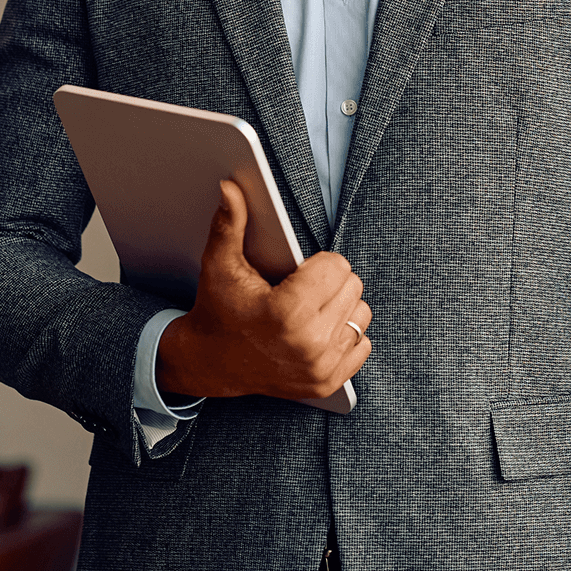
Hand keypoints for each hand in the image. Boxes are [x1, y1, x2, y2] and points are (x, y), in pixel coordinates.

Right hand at [154, 179, 372, 399]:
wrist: (208, 364)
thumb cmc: (218, 310)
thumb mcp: (221, 266)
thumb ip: (231, 224)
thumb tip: (230, 187)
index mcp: (287, 312)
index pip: (338, 266)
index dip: (318, 263)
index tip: (298, 273)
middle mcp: (308, 343)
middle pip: (353, 287)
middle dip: (330, 283)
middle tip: (301, 291)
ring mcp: (319, 367)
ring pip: (360, 314)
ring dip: (341, 308)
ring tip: (310, 311)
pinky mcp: (326, 382)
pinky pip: (362, 343)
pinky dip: (345, 335)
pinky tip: (317, 333)